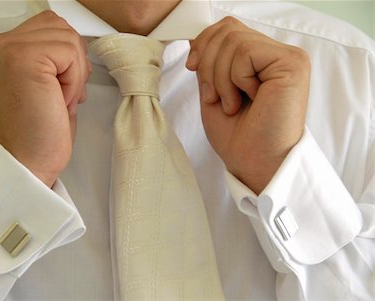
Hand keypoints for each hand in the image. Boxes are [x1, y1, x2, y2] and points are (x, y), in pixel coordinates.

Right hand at [0, 10, 89, 186]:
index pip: (50, 27)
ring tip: (60, 99)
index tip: (61, 90)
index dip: (67, 59)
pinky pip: (70, 52)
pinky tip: (60, 101)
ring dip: (75, 72)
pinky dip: (75, 79)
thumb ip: (52, 58)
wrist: (25, 164)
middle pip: (60, 27)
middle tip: (63, 95)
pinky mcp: (23, 58)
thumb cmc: (37, 134)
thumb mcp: (44, 85)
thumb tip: (78, 47)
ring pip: (68, 37)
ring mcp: (8, 49)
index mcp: (1, 51)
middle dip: (73, 62)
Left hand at [186, 17, 309, 193]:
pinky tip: (247, 100)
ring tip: (231, 104)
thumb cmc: (236, 135)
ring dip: (220, 78)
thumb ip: (210, 61)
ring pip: (234, 40)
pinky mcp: (292, 64)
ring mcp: (289, 57)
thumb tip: (195, 38)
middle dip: (208, 65)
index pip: (228, 28)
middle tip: (215, 97)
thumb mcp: (214, 89)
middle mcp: (279, 54)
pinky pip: (245, 53)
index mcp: (262, 58)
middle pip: (228, 30)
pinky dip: (235, 79)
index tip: (192, 68)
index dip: (203, 44)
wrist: (252, 163)